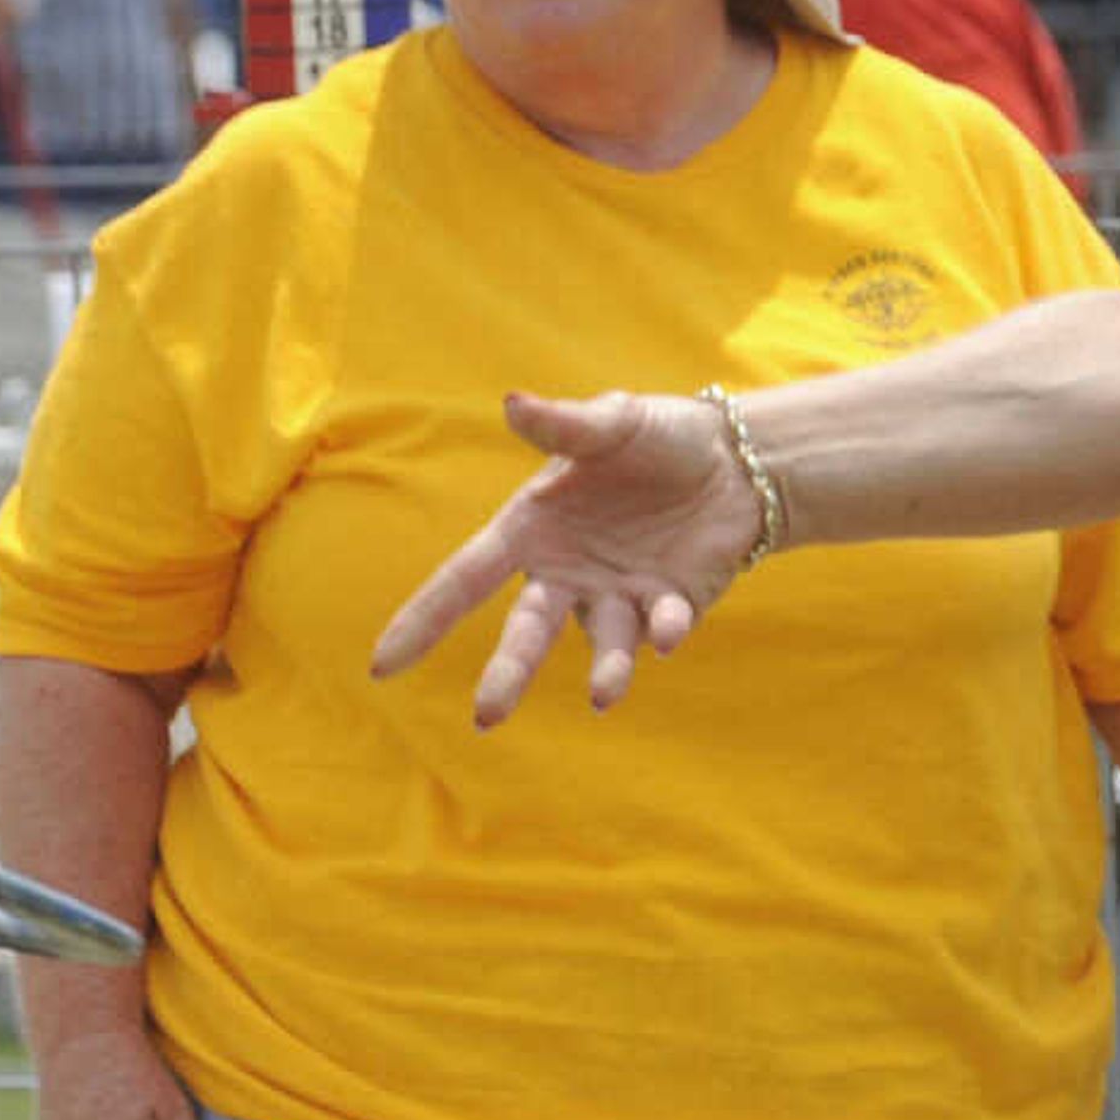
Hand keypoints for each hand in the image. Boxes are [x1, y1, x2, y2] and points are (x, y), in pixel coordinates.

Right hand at [370, 390, 757, 722]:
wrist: (737, 458)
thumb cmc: (658, 436)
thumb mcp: (612, 422)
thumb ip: (564, 425)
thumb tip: (512, 402)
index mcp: (532, 531)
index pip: (465, 580)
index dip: (424, 620)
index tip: (382, 667)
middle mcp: (567, 573)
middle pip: (528, 631)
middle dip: (509, 673)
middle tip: (487, 717)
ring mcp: (619, 595)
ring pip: (603, 645)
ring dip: (605, 669)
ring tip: (603, 694)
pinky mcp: (671, 605)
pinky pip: (661, 627)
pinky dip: (666, 630)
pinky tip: (670, 629)